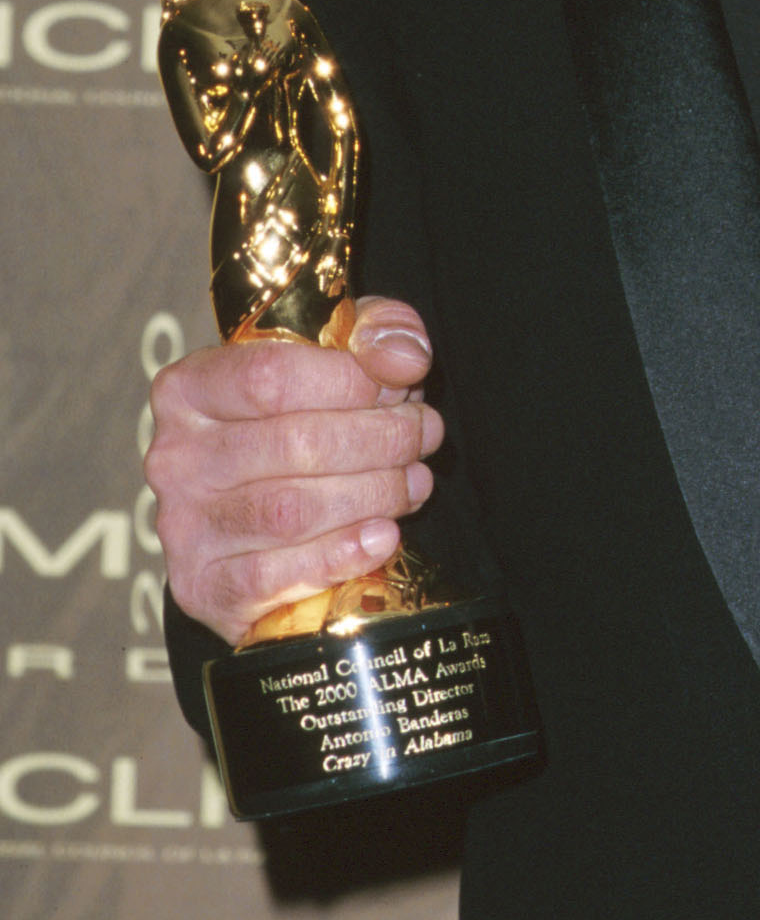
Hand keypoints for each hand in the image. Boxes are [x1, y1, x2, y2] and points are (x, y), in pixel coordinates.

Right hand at [144, 296, 443, 646]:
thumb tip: (403, 357)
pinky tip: (383, 535)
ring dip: (375, 494)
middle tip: (425, 435)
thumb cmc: (303, 421)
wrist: (266, 523)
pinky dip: (341, 555)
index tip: (402, 387)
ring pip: (292, 511)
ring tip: (415, 481)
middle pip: (294, 444)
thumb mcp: (338, 354)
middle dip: (381, 438)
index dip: (352, 380)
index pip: (270, 375)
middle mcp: (174, 457)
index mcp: (189, 388)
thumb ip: (376, 330)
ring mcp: (183, 528)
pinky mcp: (203, 589)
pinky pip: (274, 577)